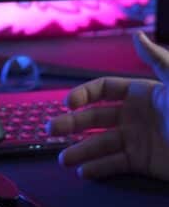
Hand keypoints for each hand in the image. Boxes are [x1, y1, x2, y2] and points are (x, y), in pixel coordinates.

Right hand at [47, 31, 168, 179]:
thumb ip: (156, 58)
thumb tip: (136, 35)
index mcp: (139, 92)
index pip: (103, 90)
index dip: (83, 95)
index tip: (67, 103)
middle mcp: (133, 115)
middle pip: (94, 117)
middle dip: (71, 124)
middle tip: (50, 129)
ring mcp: (137, 140)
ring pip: (101, 143)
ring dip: (80, 150)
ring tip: (62, 159)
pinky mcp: (143, 163)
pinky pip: (115, 164)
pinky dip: (98, 168)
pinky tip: (83, 172)